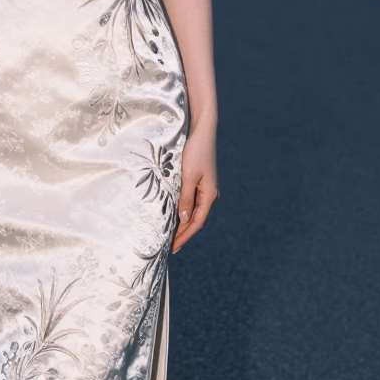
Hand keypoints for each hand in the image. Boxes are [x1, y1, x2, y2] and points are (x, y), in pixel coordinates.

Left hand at [171, 125, 218, 253]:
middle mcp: (210, 194)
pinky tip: (176, 214)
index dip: (185, 236)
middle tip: (169, 246)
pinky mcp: (201, 181)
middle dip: (183, 233)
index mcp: (209, 195)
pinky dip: (184, 211)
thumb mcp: (188, 176)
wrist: (202, 131)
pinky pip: (193, 202)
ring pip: (194, 212)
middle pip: (196, 220)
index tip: (173, 248)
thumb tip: (185, 220)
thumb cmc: (195, 152)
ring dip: (183, 224)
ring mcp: (206, 188)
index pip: (196, 223)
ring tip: (171, 235)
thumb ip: (186, 198)